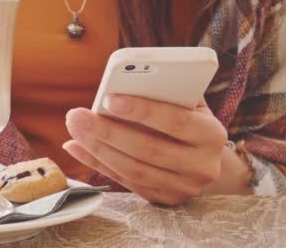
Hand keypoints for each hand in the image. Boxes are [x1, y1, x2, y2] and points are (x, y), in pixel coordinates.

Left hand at [64, 95, 227, 205]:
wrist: (204, 156)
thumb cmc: (187, 117)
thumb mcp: (186, 101)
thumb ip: (163, 92)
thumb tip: (119, 84)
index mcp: (211, 134)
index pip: (176, 121)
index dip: (143, 110)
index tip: (110, 99)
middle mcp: (202, 166)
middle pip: (148, 150)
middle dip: (107, 131)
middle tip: (76, 115)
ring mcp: (183, 188)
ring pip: (133, 170)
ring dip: (97, 149)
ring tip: (74, 129)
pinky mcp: (164, 200)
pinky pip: (124, 182)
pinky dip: (97, 164)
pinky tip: (76, 146)